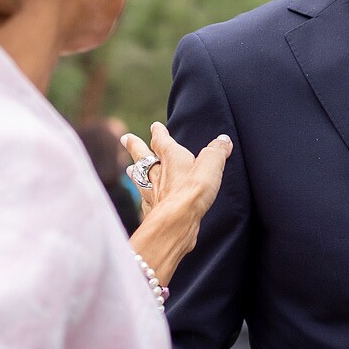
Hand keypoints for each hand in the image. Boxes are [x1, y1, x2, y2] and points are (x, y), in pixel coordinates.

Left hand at [123, 123, 231, 284]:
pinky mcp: (152, 211)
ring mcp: (152, 192)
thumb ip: (216, 151)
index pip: (162, 140)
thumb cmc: (192, 191)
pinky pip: (144, 201)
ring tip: (128, 168)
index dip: (159, 132)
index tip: (155, 126)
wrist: (175, 222)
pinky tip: (143, 201)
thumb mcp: (211, 166)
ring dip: (135, 172)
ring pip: (140, 178)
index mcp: (171, 157)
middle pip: (143, 156)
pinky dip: (143, 199)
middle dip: (135, 146)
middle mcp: (157, 173)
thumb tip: (223, 139)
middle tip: (125, 138)